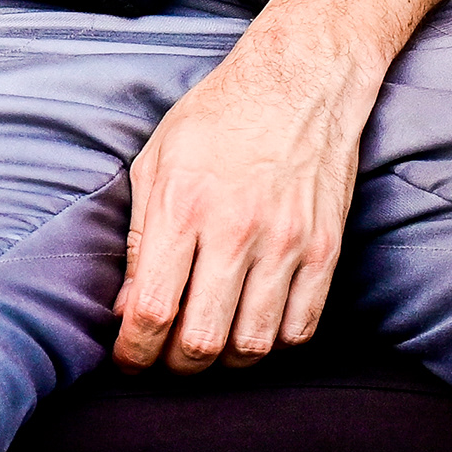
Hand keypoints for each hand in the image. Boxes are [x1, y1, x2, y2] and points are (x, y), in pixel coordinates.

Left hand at [112, 33, 376, 369]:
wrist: (299, 86)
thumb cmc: (215, 120)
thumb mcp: (155, 163)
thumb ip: (137, 239)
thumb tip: (124, 308)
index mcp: (182, 207)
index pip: (152, 308)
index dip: (134, 350)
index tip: (127, 360)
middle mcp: (235, 231)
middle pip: (202, 340)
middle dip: (174, 366)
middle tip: (163, 362)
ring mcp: (287, 244)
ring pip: (254, 345)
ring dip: (223, 362)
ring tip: (205, 351)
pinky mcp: (326, 251)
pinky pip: (301, 328)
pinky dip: (274, 346)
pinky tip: (252, 332)